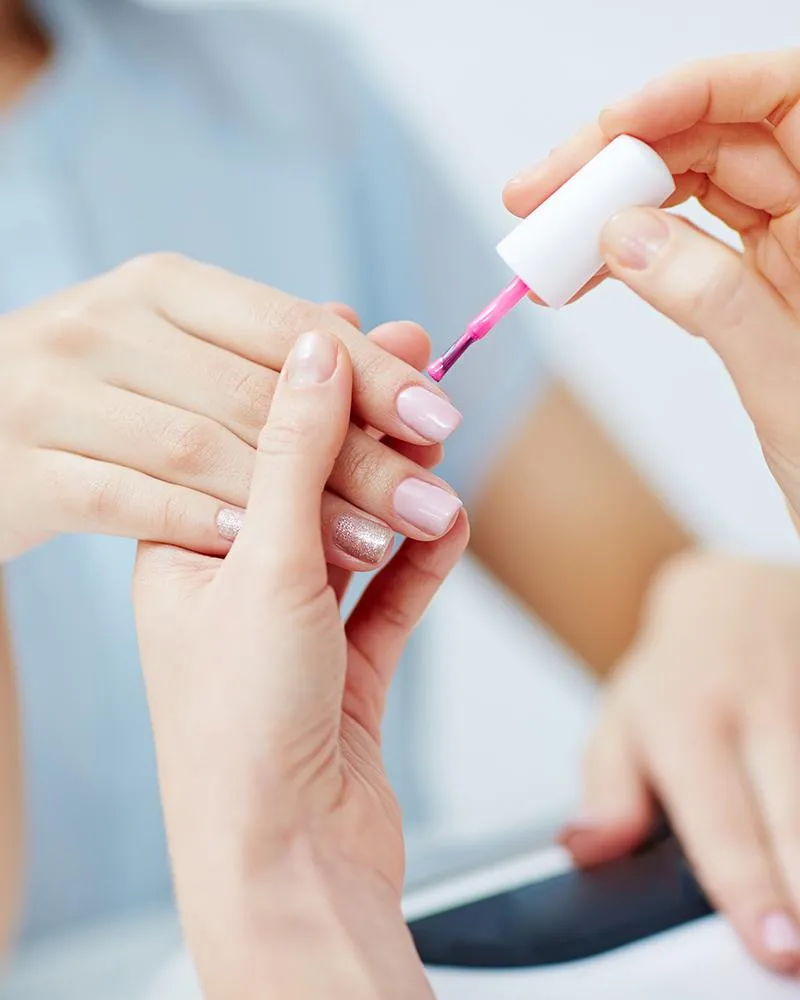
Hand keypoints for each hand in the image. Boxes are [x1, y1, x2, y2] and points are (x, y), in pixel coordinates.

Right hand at [0, 254, 462, 565]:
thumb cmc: (120, 402)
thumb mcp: (197, 360)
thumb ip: (292, 359)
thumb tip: (403, 334)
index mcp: (162, 288)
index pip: (288, 328)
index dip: (371, 373)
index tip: (443, 416)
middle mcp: (105, 326)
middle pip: (256, 395)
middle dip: (354, 453)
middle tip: (429, 499)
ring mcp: (54, 397)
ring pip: (197, 448)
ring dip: (295, 501)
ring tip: (375, 539)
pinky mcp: (24, 472)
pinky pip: (121, 500)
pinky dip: (195, 520)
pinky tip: (257, 546)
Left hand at [133, 330, 466, 998]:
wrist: (285, 867)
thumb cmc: (243, 728)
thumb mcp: (268, 565)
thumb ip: (295, 453)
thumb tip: (312, 348)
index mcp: (183, 548)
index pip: (248, 438)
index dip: (306, 384)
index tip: (360, 334)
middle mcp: (235, 581)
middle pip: (308, 480)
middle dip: (366, 430)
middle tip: (422, 370)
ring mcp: (294, 625)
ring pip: (357, 532)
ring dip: (403, 494)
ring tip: (442, 450)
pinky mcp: (347, 667)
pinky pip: (392, 594)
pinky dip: (423, 559)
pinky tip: (450, 527)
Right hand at [504, 51, 799, 522]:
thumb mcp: (785, 380)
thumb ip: (710, 297)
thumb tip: (621, 236)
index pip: (779, 100)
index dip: (692, 93)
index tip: (613, 126)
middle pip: (716, 140)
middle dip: (621, 159)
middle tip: (539, 198)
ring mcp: (790, 252)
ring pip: (691, 190)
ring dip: (610, 209)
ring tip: (546, 248)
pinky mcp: (757, 289)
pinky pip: (684, 246)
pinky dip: (629, 255)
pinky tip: (586, 274)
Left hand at [561, 552, 799, 974]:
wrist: (733, 596)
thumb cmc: (675, 677)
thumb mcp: (620, 724)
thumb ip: (607, 793)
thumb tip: (586, 847)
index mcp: (688, 721)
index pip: (718, 816)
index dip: (747, 884)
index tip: (771, 944)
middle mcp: (758, 709)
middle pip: (795, 810)